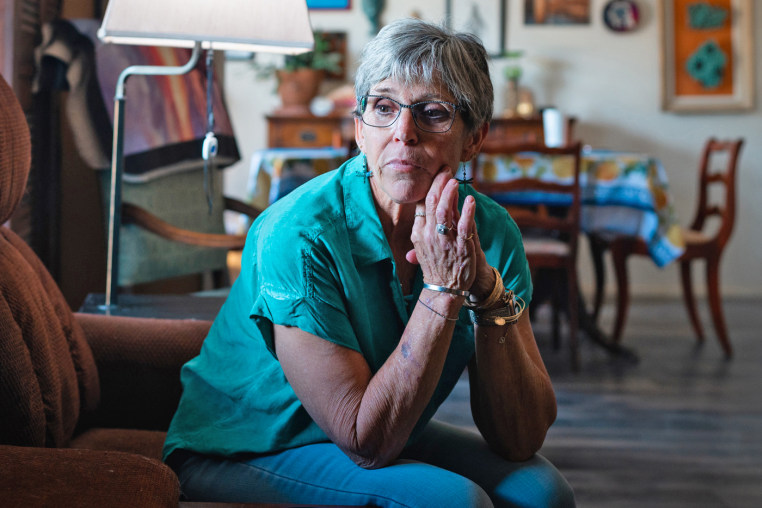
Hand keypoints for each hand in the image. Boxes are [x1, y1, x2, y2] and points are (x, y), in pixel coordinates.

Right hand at [406, 169, 476, 291]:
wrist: (443, 289)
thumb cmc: (435, 266)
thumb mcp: (421, 247)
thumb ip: (424, 227)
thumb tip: (425, 209)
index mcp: (419, 233)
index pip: (422, 205)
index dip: (430, 188)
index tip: (437, 176)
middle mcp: (429, 235)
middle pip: (431, 203)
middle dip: (439, 184)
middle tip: (446, 171)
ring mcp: (445, 241)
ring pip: (444, 211)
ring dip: (450, 193)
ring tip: (454, 181)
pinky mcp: (461, 247)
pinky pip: (464, 225)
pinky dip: (467, 211)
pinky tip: (470, 200)